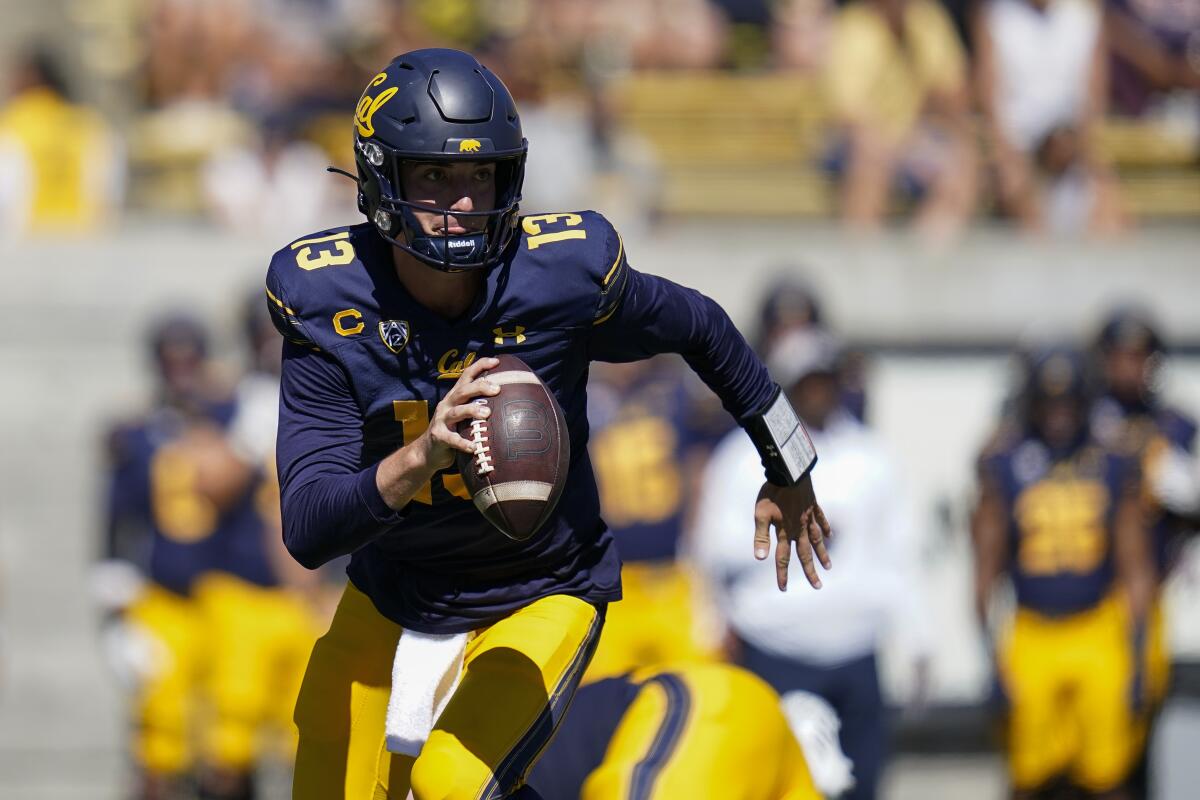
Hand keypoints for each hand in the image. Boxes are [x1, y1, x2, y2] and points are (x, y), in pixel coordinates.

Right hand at [421, 357, 499, 469]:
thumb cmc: (453, 431)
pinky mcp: (438, 436)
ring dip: (472, 410)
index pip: (467, 375)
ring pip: (457, 411)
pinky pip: (452, 439)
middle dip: (480, 387)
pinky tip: (474, 447)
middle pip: (463, 391)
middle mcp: (447, 404)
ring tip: (487, 413)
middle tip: (497, 389)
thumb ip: (478, 407)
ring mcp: (441, 420)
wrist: (427, 452)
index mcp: (455, 396)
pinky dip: (463, 442)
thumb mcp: (464, 416)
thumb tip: (509, 403)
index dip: (480, 366)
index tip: (497, 361)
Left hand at [754, 473, 830, 590]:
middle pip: (805, 554)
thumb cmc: (772, 493)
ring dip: (822, 554)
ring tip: (828, 567)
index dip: (782, 574)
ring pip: (817, 540)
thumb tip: (760, 559)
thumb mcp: (760, 514)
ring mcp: (808, 517)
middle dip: (810, 572)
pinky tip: (830, 535)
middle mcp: (799, 528)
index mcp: (785, 532)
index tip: (784, 589)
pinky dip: (826, 528)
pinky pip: (821, 520)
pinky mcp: (813, 506)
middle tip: (818, 586)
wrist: (789, 471)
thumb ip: (760, 537)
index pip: (782, 558)